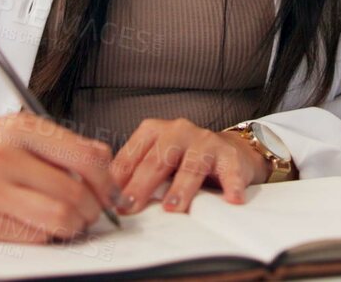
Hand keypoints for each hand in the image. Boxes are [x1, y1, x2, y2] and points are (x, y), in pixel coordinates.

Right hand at [0, 112, 119, 243]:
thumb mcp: (14, 131)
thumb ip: (58, 143)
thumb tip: (102, 159)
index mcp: (21, 128)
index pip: (87, 157)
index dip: (107, 181)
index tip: (110, 192)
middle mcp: (8, 154)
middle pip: (77, 191)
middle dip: (93, 209)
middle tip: (92, 212)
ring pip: (61, 216)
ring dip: (75, 226)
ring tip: (71, 222)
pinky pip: (35, 234)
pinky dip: (48, 235)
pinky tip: (43, 227)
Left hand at [110, 118, 267, 214]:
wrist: (229, 151)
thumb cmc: (184, 159)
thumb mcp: (155, 159)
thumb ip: (135, 172)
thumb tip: (109, 199)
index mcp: (153, 131)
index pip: (132, 156)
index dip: (119, 180)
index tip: (110, 202)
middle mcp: (178, 131)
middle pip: (157, 160)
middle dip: (142, 185)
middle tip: (130, 207)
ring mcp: (205, 141)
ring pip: (191, 165)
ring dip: (181, 188)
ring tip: (172, 208)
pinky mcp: (229, 155)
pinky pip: (230, 170)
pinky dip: (231, 184)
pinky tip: (231, 199)